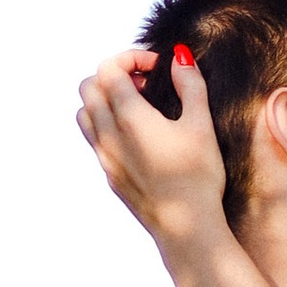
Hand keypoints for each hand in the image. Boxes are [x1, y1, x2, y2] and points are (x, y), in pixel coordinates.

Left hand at [76, 44, 224, 250]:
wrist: (186, 229)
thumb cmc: (198, 178)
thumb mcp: (201, 125)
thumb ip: (190, 84)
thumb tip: (180, 57)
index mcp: (129, 117)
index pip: (109, 68)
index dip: (132, 57)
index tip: (156, 67)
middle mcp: (108, 135)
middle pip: (89, 86)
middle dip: (114, 74)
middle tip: (145, 83)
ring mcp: (104, 157)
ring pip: (84, 113)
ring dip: (104, 99)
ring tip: (137, 107)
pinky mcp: (109, 174)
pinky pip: (94, 138)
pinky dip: (106, 123)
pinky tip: (136, 134)